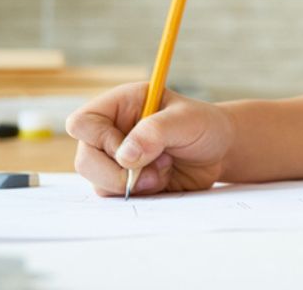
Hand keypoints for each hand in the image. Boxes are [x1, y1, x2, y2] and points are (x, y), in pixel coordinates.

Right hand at [65, 82, 235, 196]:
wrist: (219, 151)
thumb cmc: (204, 126)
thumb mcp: (186, 120)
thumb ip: (155, 131)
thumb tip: (124, 155)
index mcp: (120, 105)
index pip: (82, 123)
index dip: (100, 141)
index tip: (130, 150)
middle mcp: (112, 131)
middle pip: (84, 159)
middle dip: (116, 173)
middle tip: (151, 172)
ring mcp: (116, 158)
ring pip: (97, 182)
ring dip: (132, 185)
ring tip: (163, 171)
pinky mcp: (125, 180)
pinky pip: (114, 196)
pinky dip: (139, 195)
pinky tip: (161, 181)